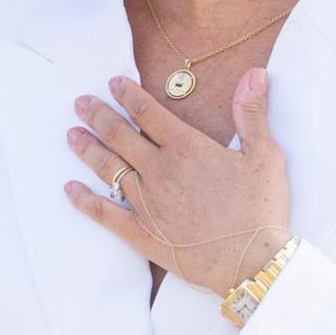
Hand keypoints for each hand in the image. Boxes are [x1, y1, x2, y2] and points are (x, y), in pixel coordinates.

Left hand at [64, 67, 291, 296]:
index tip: (113, 82)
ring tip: (71, 135)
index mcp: (186, 147)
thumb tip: (256, 72)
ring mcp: (146, 203)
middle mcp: (159, 170)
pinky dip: (85, 200)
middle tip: (80, 103)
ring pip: (108, 168)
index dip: (128, 94)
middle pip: (120, 135)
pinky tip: (70, 190)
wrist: (251, 262)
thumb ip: (251, 112)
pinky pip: (105, 213)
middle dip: (98, 115)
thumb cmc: (260, 208)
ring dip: (87, 149)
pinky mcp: (141, 233)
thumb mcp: (265, 154)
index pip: (148, 112)